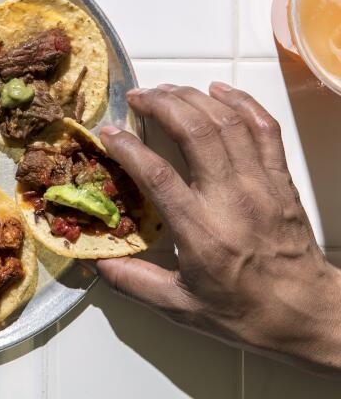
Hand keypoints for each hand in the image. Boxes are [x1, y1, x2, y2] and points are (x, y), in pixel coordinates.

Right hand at [96, 82, 340, 374]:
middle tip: (136, 96)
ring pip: (227, 122)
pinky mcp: (281, 179)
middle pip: (196, 132)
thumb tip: (95, 262)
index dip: (128, 148)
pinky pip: (263, 128)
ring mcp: (261, 184)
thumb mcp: (181, 307)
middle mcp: (232, 200)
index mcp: (202, 232)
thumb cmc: (244, 313)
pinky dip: (241, 102)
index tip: (108, 133)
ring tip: (166, 90)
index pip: (158, 175)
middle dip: (162, 104)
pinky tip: (219, 89)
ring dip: (193, 97)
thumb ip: (134, 282)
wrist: (307, 313)